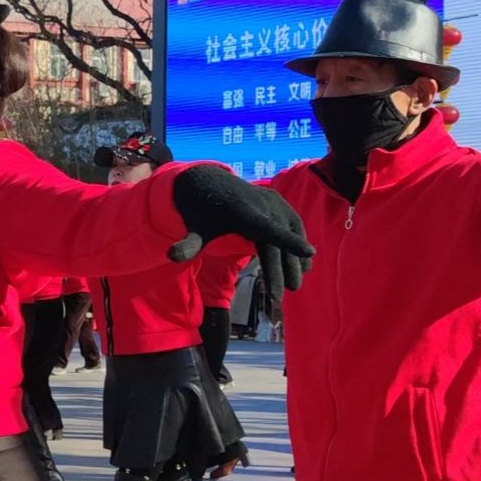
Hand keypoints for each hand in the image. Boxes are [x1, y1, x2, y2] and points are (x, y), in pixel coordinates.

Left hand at [168, 164, 313, 314]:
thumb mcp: (194, 229)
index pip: (267, 230)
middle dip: (282, 270)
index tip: (308, 252)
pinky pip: (294, 226)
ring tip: (295, 285)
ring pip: (291, 235)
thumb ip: (188, 244)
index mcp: (243, 212)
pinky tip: (302, 265)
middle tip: (278, 299)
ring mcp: (275, 202)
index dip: (288, 241)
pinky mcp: (281, 203)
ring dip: (295, 260)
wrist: (209, 181)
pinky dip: (298, 244)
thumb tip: (172, 256)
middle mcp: (263, 204)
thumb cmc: (201, 213)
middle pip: (279, 241)